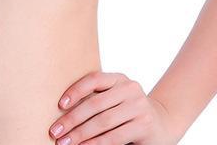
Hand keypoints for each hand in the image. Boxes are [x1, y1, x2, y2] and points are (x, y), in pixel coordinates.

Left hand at [48, 71, 179, 144]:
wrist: (161, 124)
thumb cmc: (128, 112)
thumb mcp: (115, 99)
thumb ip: (97, 99)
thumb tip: (63, 111)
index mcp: (119, 78)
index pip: (94, 79)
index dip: (75, 90)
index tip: (59, 105)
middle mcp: (130, 89)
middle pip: (95, 104)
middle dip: (72, 119)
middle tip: (55, 132)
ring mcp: (138, 107)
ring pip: (103, 122)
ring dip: (81, 134)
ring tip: (65, 143)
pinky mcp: (144, 126)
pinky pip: (114, 137)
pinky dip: (96, 143)